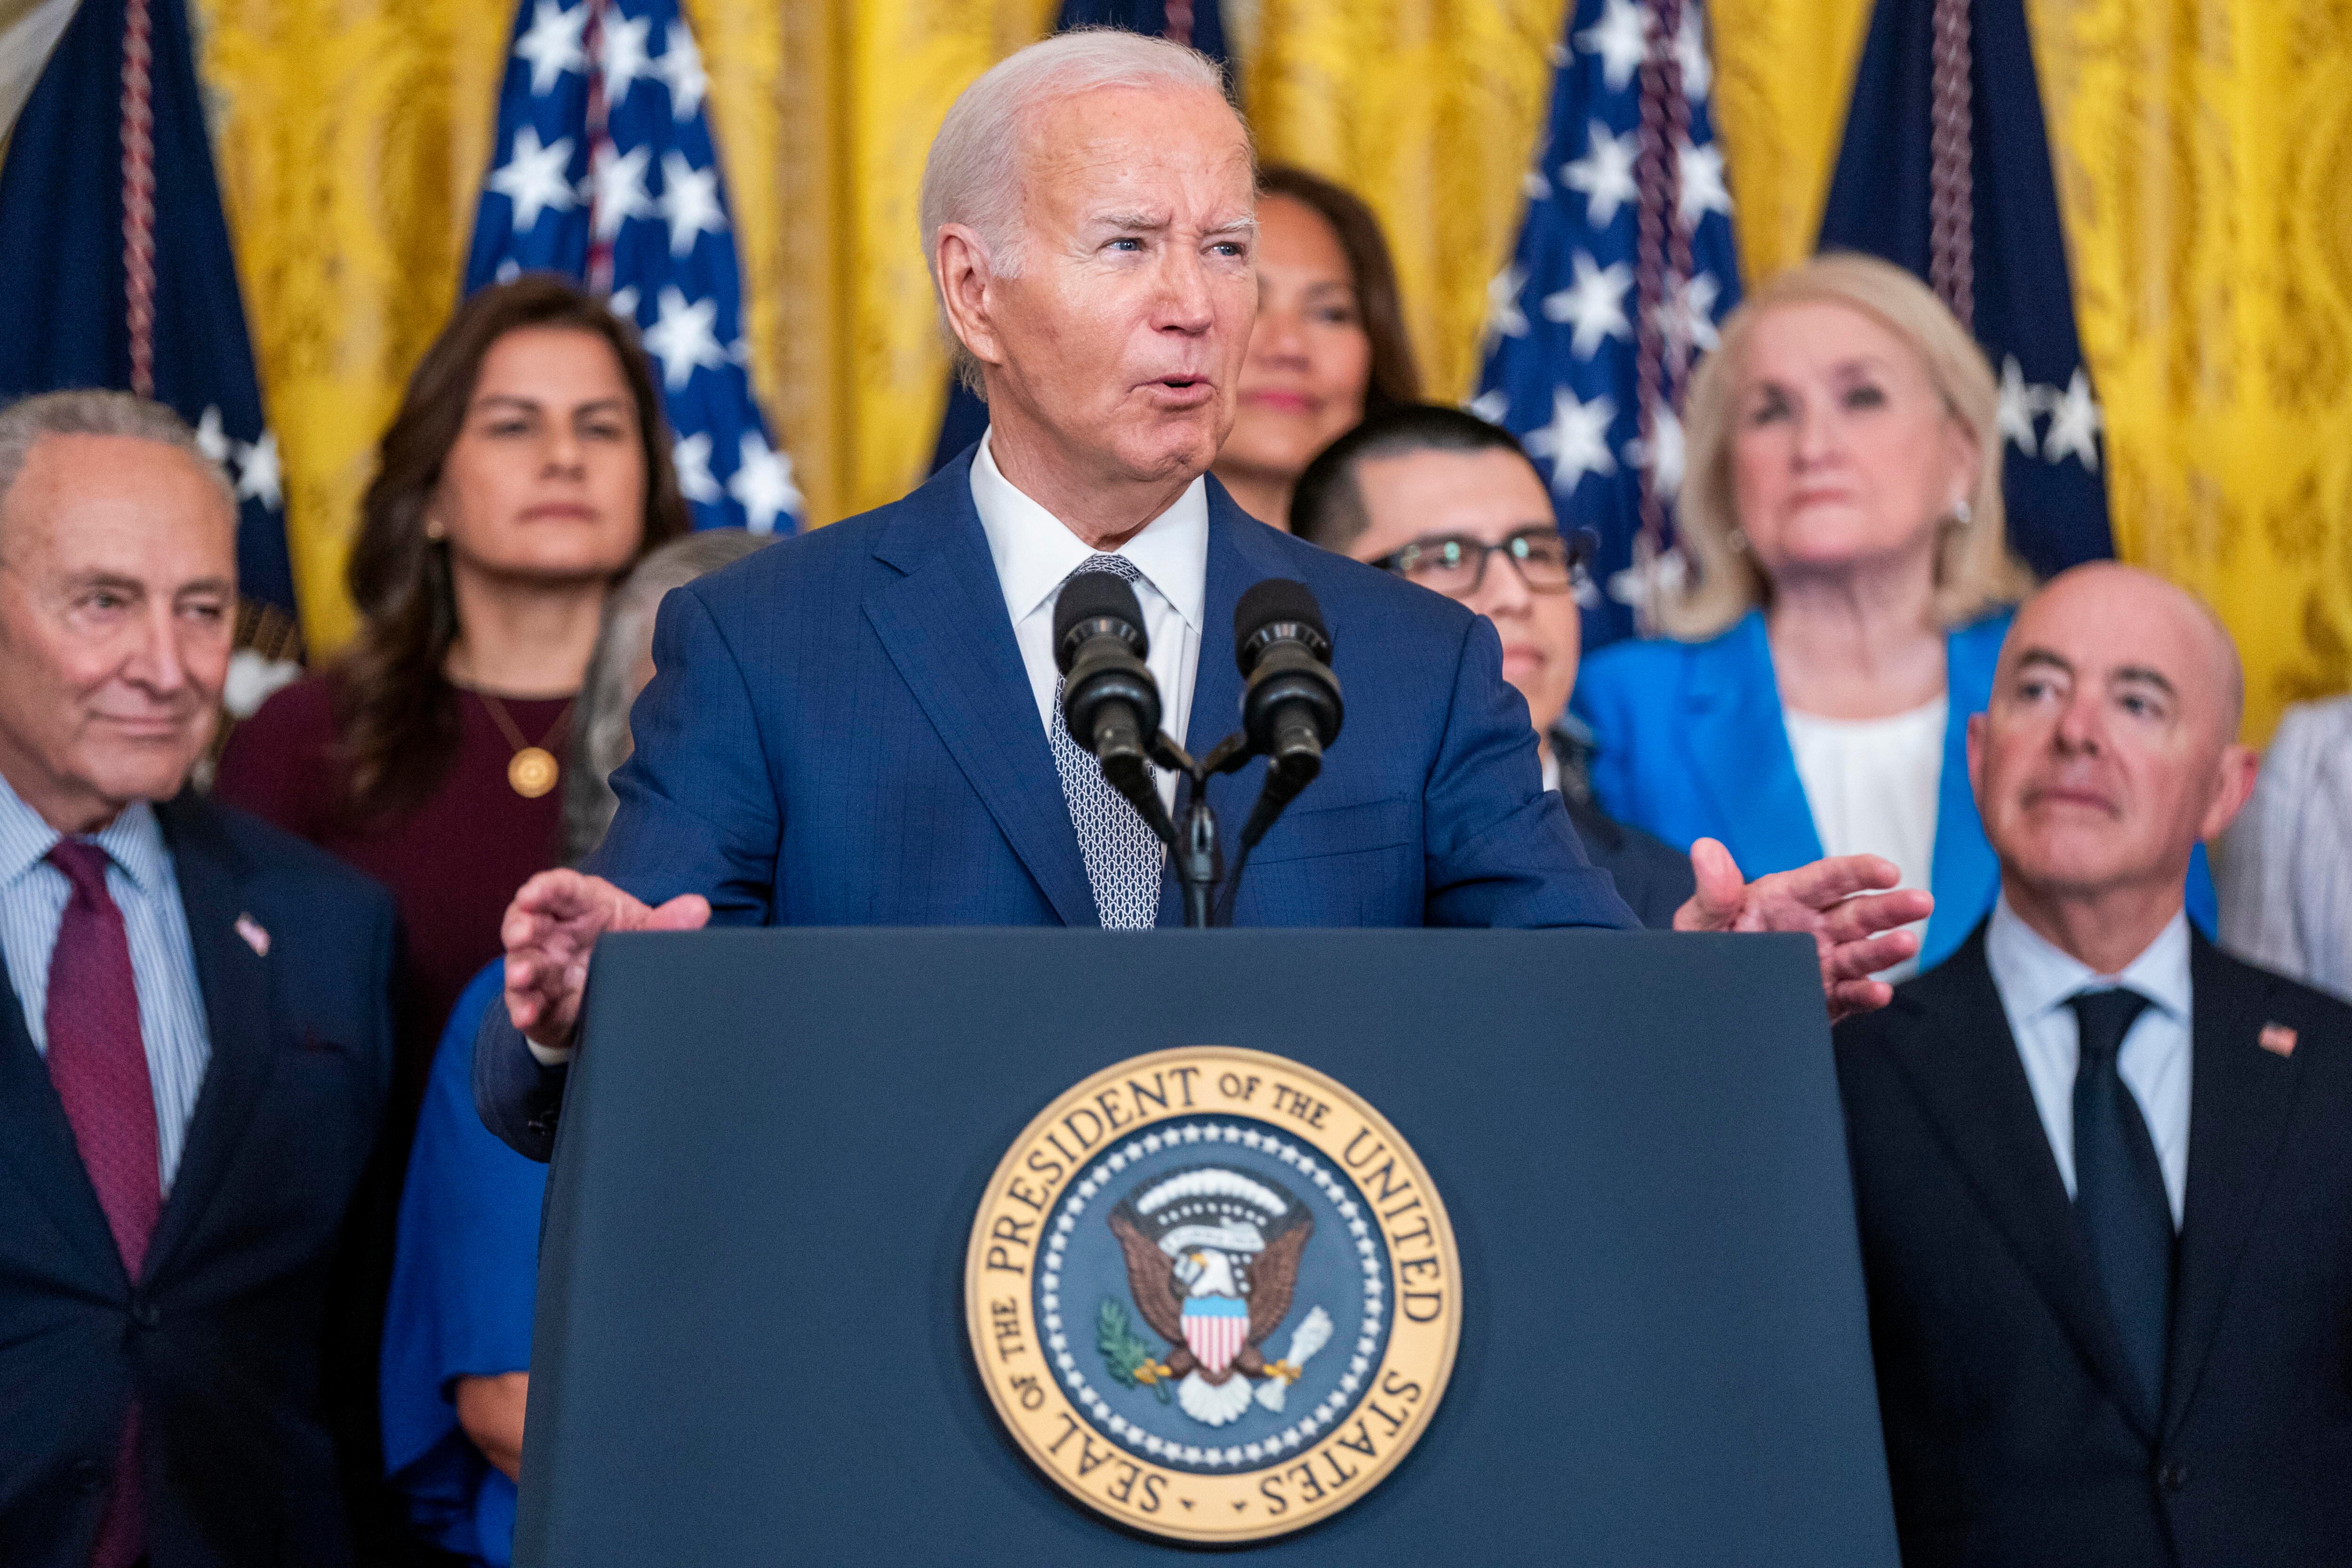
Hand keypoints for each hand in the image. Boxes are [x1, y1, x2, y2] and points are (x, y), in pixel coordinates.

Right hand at [500, 869, 709, 1050]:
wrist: (616, 989)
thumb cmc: (625, 944)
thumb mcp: (646, 931)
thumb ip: (669, 922)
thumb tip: (699, 907)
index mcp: (580, 905)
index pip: (559, 889)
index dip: (544, 889)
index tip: (533, 895)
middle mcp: (553, 932)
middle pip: (527, 921)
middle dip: (520, 926)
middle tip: (522, 933)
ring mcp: (543, 966)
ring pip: (522, 962)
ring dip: (519, 969)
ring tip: (523, 976)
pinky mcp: (539, 999)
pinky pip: (525, 1002)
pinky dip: (524, 1009)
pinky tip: (527, 1014)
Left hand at [1673, 839, 1933, 1022]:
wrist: (1703, 998)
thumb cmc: (1706, 948)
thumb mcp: (1701, 921)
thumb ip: (1712, 891)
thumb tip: (1706, 847)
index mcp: (1787, 898)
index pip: (1829, 879)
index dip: (1859, 872)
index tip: (1888, 871)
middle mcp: (1814, 928)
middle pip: (1859, 913)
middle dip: (1891, 907)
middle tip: (1922, 902)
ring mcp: (1824, 964)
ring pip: (1863, 954)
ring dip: (1887, 950)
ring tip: (1907, 944)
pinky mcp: (1826, 999)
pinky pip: (1851, 995)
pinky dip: (1866, 994)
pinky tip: (1879, 991)